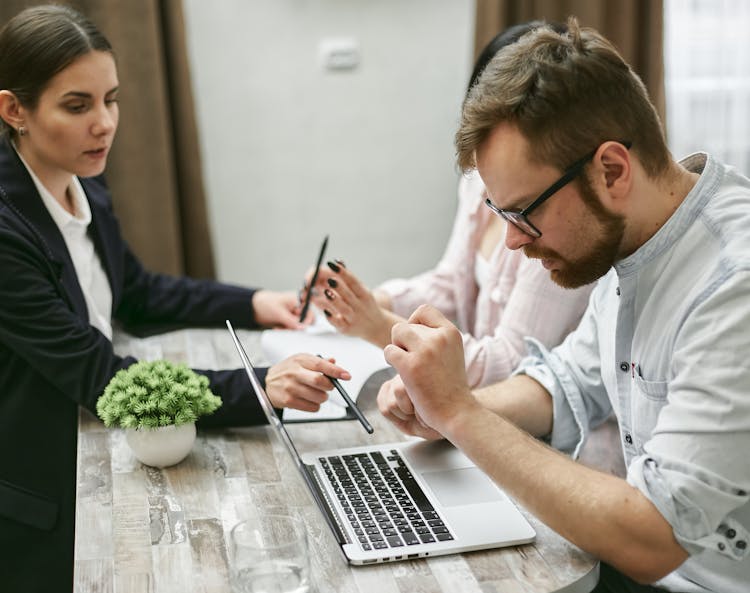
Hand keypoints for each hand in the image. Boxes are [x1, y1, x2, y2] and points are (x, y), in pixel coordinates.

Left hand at [252, 290, 306, 328]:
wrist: (253, 307)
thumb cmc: (265, 303)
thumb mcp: (279, 312)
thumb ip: (291, 321)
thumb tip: (302, 328)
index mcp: (297, 300)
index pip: (309, 312)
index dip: (306, 321)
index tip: (301, 329)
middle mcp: (296, 307)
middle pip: (304, 320)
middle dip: (296, 327)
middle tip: (288, 329)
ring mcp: (292, 314)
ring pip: (297, 326)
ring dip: (289, 329)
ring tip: (279, 328)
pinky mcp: (287, 320)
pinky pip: (290, 328)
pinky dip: (285, 330)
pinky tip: (278, 328)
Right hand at [265, 354, 350, 411]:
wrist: (267, 382)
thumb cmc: (287, 370)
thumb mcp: (301, 360)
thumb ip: (319, 361)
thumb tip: (334, 361)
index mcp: (300, 360)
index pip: (321, 365)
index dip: (336, 371)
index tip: (346, 375)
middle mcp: (294, 373)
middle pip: (319, 381)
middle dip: (329, 386)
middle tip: (329, 386)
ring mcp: (291, 387)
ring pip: (318, 397)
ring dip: (323, 397)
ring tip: (316, 393)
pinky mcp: (289, 401)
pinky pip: (312, 407)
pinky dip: (315, 405)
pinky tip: (309, 399)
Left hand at [309, 261, 394, 346]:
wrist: (376, 327)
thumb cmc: (364, 305)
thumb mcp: (361, 291)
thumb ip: (348, 278)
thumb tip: (337, 261)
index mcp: (364, 294)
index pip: (354, 282)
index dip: (343, 273)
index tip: (332, 264)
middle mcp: (360, 306)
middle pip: (349, 295)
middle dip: (340, 287)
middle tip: (329, 279)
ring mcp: (354, 318)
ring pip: (344, 309)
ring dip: (335, 301)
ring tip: (326, 292)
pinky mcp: (347, 329)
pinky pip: (339, 324)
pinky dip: (332, 317)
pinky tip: (325, 310)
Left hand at [383, 304, 476, 435]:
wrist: (456, 411)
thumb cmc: (450, 385)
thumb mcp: (451, 352)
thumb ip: (436, 337)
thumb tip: (412, 323)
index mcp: (451, 332)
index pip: (424, 310)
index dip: (414, 322)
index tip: (415, 339)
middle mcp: (439, 338)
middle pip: (406, 324)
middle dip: (403, 341)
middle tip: (410, 358)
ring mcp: (425, 351)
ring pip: (396, 333)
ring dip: (396, 348)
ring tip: (405, 363)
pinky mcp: (411, 366)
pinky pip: (388, 351)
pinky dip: (390, 360)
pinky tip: (401, 372)